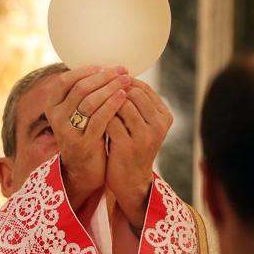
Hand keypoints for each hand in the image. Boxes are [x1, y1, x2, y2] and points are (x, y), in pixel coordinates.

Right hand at [45, 65, 130, 211]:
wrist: (84, 167)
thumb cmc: (85, 132)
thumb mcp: (77, 111)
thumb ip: (83, 92)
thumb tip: (103, 66)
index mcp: (52, 105)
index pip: (65, 80)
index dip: (86, 71)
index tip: (106, 67)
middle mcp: (56, 117)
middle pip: (79, 89)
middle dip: (103, 77)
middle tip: (121, 71)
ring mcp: (68, 131)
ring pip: (89, 102)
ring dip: (110, 88)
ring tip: (126, 80)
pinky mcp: (83, 143)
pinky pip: (99, 119)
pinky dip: (112, 104)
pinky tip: (123, 96)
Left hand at [105, 82, 172, 229]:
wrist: (130, 180)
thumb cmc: (131, 146)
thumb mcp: (141, 124)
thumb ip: (135, 103)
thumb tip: (117, 73)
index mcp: (164, 117)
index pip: (143, 88)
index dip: (121, 81)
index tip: (105, 80)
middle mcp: (159, 125)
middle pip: (133, 92)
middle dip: (112, 88)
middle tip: (95, 87)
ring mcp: (145, 136)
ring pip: (121, 104)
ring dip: (104, 99)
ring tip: (91, 99)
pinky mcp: (128, 146)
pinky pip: (110, 121)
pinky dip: (98, 115)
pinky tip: (89, 115)